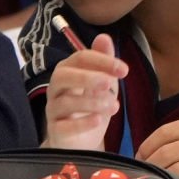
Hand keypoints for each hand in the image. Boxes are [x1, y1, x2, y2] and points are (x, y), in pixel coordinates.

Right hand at [42, 27, 127, 151]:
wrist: (81, 141)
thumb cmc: (90, 107)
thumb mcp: (102, 83)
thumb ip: (103, 61)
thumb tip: (104, 37)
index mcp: (68, 71)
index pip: (80, 58)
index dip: (102, 61)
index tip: (124, 70)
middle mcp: (56, 88)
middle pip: (62, 76)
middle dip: (86, 77)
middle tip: (109, 83)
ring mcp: (54, 109)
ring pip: (66, 101)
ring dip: (92, 102)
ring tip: (114, 106)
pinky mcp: (56, 130)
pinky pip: (64, 126)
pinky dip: (82, 123)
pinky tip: (98, 120)